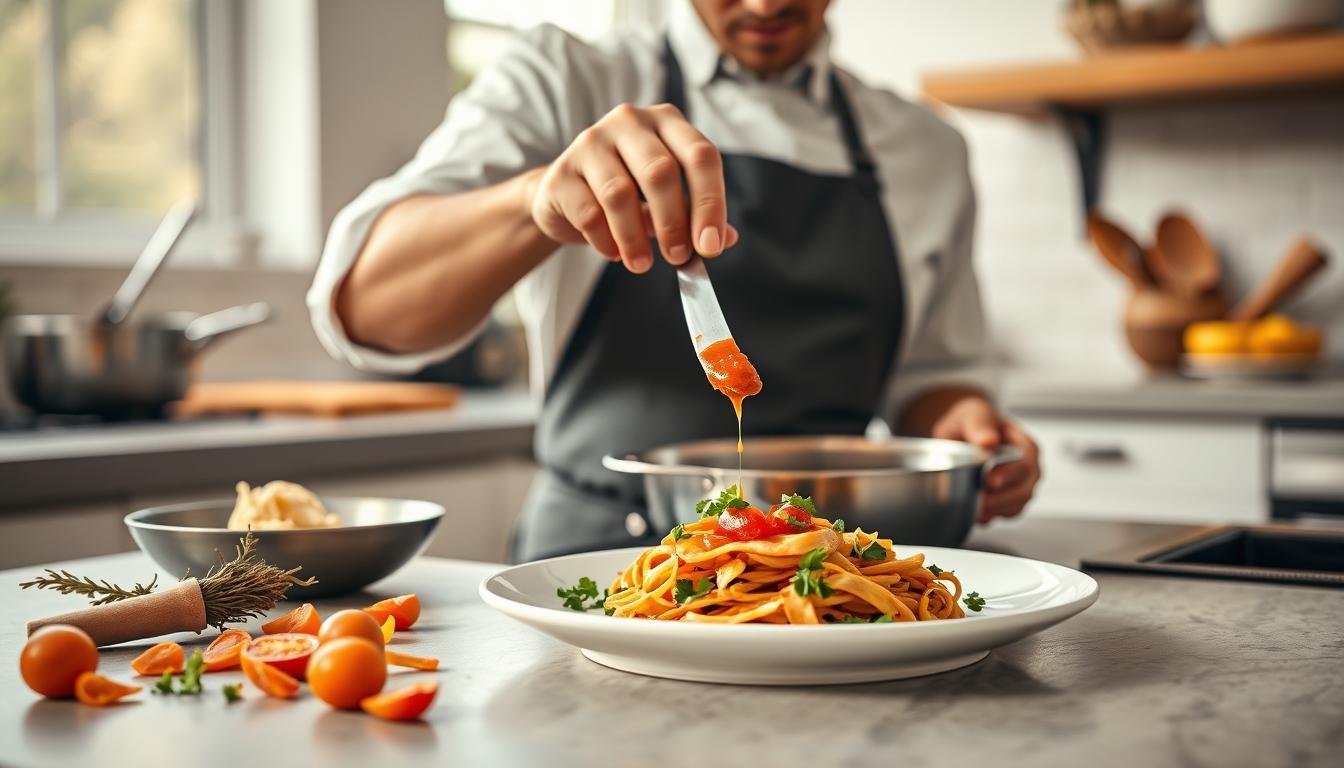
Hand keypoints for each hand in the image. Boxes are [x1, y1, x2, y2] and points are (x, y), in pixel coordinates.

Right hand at [529, 102, 738, 273]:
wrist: (566, 194)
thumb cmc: (628, 192)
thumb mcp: (668, 200)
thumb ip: (696, 215)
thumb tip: (724, 239)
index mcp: (667, 122)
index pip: (700, 155)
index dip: (710, 203)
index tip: (711, 245)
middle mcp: (630, 122)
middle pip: (660, 172)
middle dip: (673, 223)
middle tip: (677, 257)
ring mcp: (591, 142)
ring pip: (619, 194)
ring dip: (635, 238)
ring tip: (642, 264)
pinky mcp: (561, 171)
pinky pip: (589, 213)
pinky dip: (606, 241)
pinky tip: (613, 252)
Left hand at [930, 397, 1041, 523]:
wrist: (960, 434)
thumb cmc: (974, 421)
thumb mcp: (974, 414)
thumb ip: (980, 424)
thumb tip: (988, 440)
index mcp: (1025, 445)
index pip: (1025, 463)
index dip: (1010, 474)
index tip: (991, 482)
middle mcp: (1027, 468)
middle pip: (1024, 489)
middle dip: (1002, 498)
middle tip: (980, 501)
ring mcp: (1018, 485)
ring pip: (1017, 504)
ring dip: (997, 510)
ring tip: (976, 511)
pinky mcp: (1006, 500)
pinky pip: (1006, 513)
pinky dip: (993, 516)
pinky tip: (979, 515)